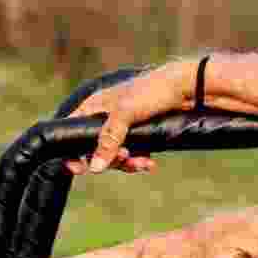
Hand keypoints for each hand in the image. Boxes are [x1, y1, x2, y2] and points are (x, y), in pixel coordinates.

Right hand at [64, 61, 193, 175]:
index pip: (71, 131)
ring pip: (115, 154)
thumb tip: (94, 168)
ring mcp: (122, 127)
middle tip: (125, 157)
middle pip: (95, 149)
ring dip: (127, 163)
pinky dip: (139, 161)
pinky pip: (132, 154)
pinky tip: (149, 164)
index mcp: (94, 107)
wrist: (186, 88)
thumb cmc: (151, 92)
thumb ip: (108, 140)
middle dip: (110, 159)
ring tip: (143, 163)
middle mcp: (104, 117)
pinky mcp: (139, 134)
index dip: (72, 152)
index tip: (79, 169)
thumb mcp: (125, 115)